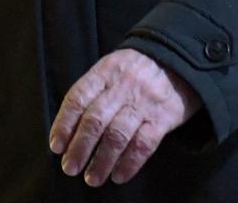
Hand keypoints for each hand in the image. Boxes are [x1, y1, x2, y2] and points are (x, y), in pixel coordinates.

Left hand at [48, 49, 199, 186]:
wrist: (181, 58)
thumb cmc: (138, 68)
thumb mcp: (113, 67)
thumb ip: (94, 91)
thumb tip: (69, 127)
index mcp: (105, 72)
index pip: (78, 98)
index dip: (64, 124)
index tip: (56, 146)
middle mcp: (122, 86)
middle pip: (95, 120)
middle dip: (80, 148)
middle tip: (70, 167)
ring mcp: (144, 102)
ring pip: (117, 135)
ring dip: (102, 161)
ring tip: (92, 178)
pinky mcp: (163, 117)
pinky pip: (144, 144)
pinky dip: (130, 163)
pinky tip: (119, 176)